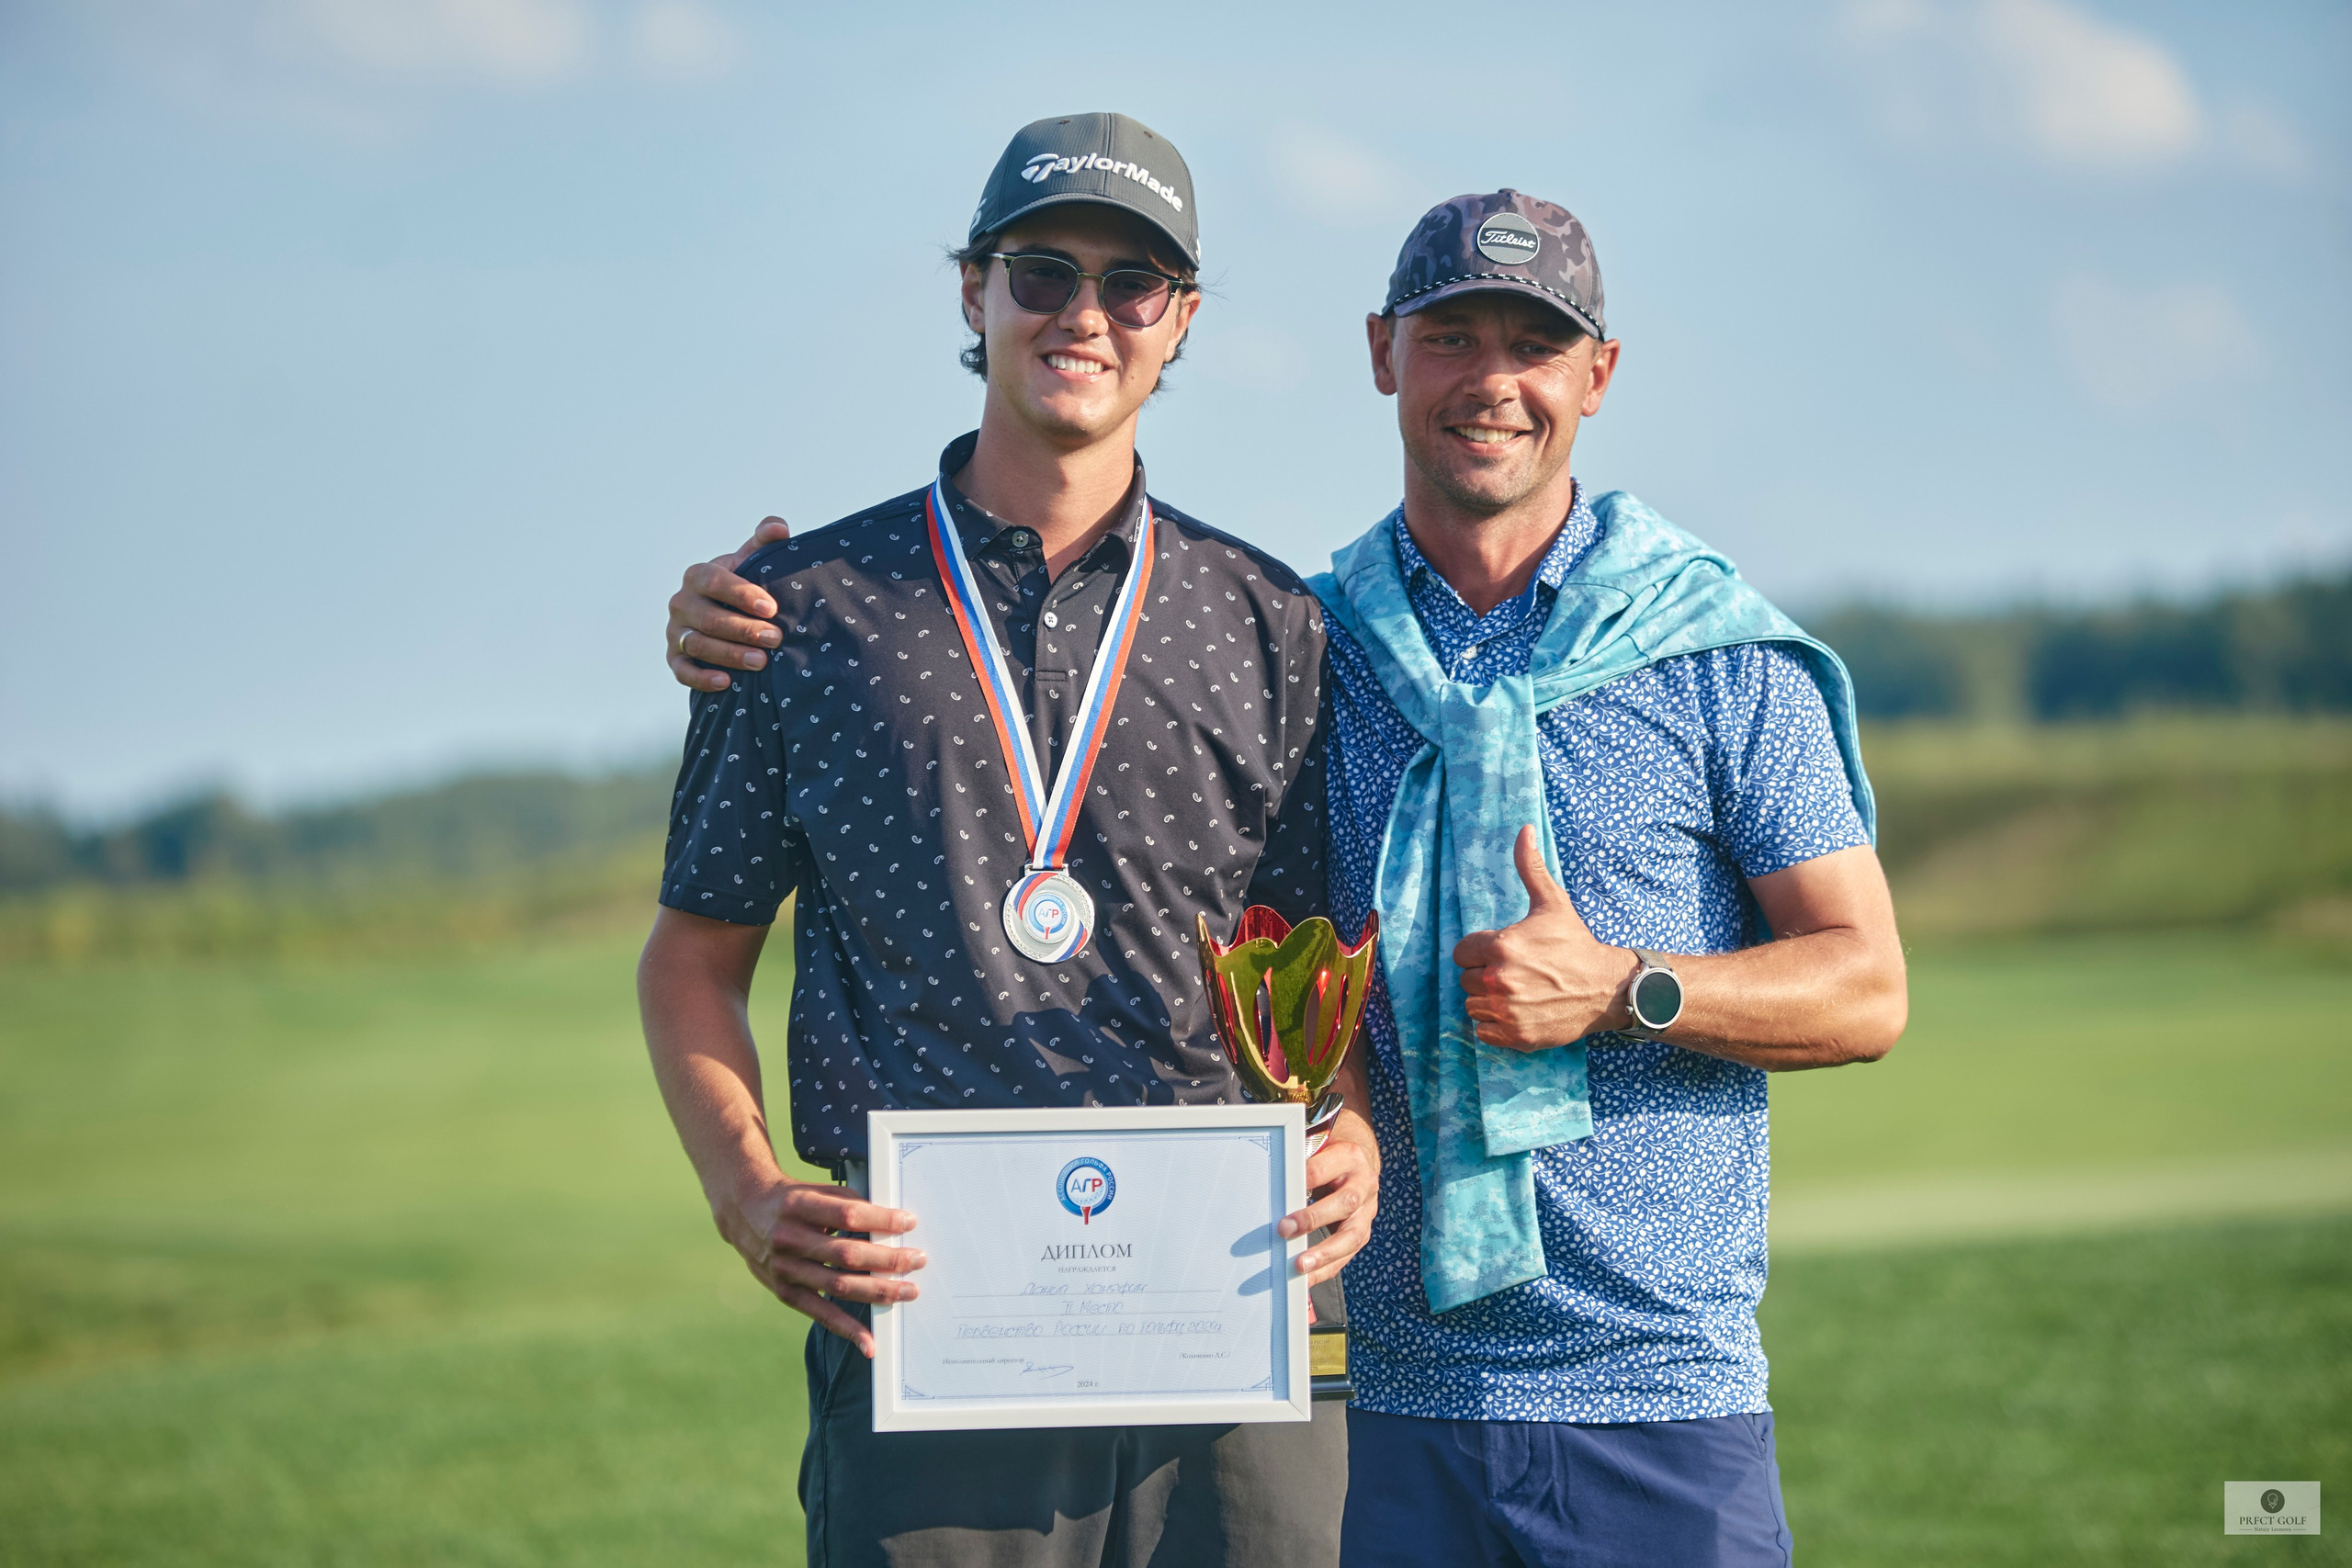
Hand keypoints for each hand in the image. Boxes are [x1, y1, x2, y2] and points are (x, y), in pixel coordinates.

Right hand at [667, 516, 793, 692]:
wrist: (726, 615)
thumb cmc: (744, 586)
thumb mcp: (753, 562)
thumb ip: (765, 543)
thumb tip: (779, 528)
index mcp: (698, 575)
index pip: (715, 582)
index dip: (742, 595)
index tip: (772, 608)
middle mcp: (681, 602)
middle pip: (709, 618)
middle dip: (744, 630)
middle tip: (776, 639)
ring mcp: (675, 631)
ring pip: (698, 645)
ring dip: (730, 655)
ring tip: (761, 662)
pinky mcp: (675, 658)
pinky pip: (682, 671)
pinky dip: (702, 678)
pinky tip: (726, 682)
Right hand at [716, 1175, 923, 1356]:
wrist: (744, 1211)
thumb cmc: (792, 1200)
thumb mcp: (814, 1191)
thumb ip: (847, 1205)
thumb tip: (890, 1224)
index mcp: (799, 1205)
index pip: (848, 1215)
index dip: (881, 1220)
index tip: (909, 1223)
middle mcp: (789, 1238)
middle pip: (847, 1254)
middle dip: (887, 1260)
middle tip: (917, 1260)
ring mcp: (784, 1268)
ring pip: (838, 1285)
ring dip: (878, 1291)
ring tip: (908, 1291)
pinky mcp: (784, 1291)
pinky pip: (820, 1314)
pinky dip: (847, 1329)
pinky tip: (869, 1342)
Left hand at [1277, 1111, 1377, 1286]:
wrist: (1359, 1166)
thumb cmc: (1330, 1160)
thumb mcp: (1319, 1150)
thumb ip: (1301, 1164)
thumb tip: (1272, 1183)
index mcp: (1349, 1158)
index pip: (1325, 1169)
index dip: (1305, 1180)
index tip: (1285, 1191)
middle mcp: (1363, 1185)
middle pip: (1345, 1203)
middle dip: (1313, 1219)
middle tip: (1285, 1230)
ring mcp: (1367, 1212)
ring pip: (1351, 1236)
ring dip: (1324, 1253)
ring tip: (1300, 1266)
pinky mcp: (1363, 1233)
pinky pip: (1347, 1255)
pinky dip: (1326, 1269)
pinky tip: (1308, 1278)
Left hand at [1453, 826, 1640, 1050]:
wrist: (1606, 988)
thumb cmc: (1576, 944)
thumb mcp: (1552, 903)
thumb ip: (1531, 868)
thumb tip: (1524, 830)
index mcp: (1502, 947)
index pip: (1462, 952)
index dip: (1479, 951)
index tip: (1503, 953)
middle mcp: (1500, 980)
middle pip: (1466, 979)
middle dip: (1485, 975)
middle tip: (1514, 972)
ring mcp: (1507, 1011)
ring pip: (1473, 1005)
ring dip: (1488, 1000)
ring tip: (1517, 992)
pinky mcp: (1515, 1036)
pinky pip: (1483, 1031)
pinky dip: (1496, 1025)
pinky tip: (1519, 1011)